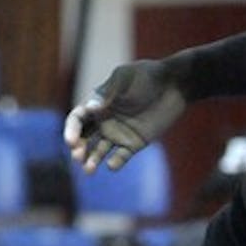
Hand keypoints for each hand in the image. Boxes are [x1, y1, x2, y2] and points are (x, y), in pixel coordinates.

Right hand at [64, 59, 187, 172]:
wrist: (174, 85)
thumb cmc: (147, 76)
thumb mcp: (125, 78)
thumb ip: (108, 93)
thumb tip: (89, 109)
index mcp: (97, 104)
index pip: (78, 119)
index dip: (71, 130)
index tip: (71, 141)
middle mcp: (104, 120)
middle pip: (84, 138)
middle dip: (78, 149)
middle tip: (78, 157)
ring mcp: (118, 133)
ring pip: (99, 151)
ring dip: (92, 160)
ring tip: (90, 169)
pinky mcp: (134, 143)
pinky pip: (121, 156)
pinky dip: (115, 163)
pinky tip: (112, 165)